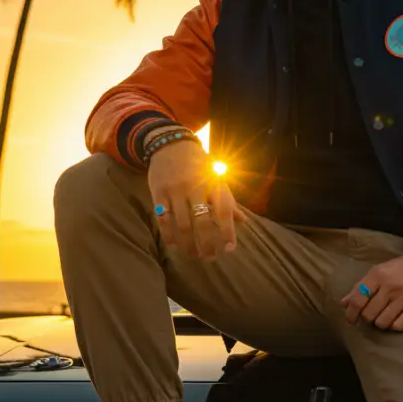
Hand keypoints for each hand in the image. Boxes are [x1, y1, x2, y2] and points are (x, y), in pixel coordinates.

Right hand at [148, 139, 246, 259]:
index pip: (223, 211)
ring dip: (188, 244)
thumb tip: (244, 222)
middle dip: (207, 244)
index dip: (228, 231)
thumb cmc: (199, 164)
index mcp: (213, 184)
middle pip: (202, 222)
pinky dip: (168, 235)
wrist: (171, 143)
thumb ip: (229, 201)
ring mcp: (175, 190)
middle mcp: (195, 187)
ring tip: (193, 255)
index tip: (230, 250)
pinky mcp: (158, 192)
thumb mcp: (217, 178)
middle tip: (210, 258)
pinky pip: (163, 218)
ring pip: (182, 224)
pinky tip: (174, 246)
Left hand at [340, 252, 402, 331]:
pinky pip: (398, 326)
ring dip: (381, 322)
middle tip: (372, 314)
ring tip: (385, 315)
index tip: (351, 320)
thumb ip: (360, 286)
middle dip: (367, 317)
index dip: (351, 314)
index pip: (357, 300)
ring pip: (382, 323)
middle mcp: (390, 286)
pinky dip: (394, 325)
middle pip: (369, 314)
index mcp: (378, 275)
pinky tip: (396, 318)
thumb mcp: (380, 271)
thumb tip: (343, 303)